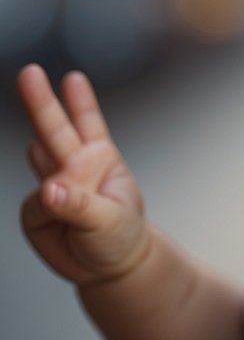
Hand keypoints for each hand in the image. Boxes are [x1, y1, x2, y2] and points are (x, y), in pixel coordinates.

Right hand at [18, 65, 149, 286]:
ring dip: (33, 140)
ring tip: (27, 115)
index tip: (73, 78)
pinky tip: (52, 209)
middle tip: (29, 72)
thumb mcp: (111, 221)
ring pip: (39, 160)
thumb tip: (48, 193)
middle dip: (41, 102)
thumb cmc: (119, 235)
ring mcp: (53, 187)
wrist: (108, 267)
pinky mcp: (36, 212)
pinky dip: (42, 210)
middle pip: (55, 130)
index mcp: (101, 159)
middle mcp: (75, 166)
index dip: (80, 101)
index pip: (89, 125)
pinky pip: (34, 206)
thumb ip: (80, 206)